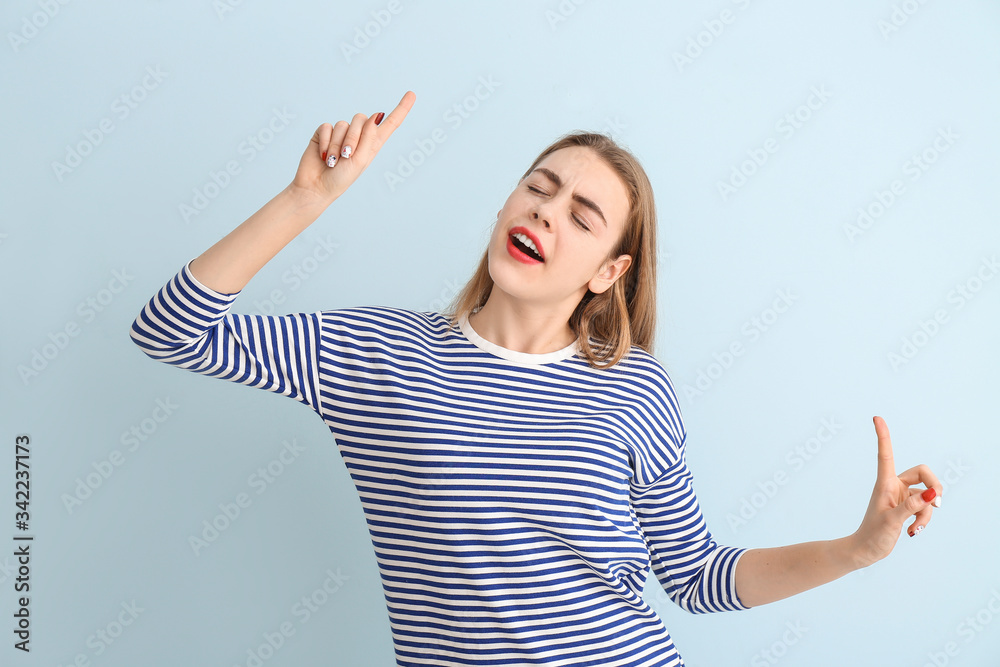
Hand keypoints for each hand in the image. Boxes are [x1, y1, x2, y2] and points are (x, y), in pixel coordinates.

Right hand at [289, 90, 415, 203]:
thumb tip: (376, 115)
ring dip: (337, 144)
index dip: (401, 109)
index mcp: (373, 144)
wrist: (316, 187)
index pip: (390, 123)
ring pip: (343, 124)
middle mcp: (359, 136)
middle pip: (361, 119)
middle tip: (346, 156)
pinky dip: (325, 142)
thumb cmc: (341, 179)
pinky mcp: (324, 133)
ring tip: (333, 160)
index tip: (412, 94)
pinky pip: (327, 127)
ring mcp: (341, 133)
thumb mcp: (360, 161)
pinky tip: (323, 155)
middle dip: (353, 137)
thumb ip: (369, 137)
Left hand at [848, 416, 941, 568]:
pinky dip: (924, 519)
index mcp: (885, 483)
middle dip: (935, 486)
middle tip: (938, 502)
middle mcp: (894, 486)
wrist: (866, 551)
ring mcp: (902, 496)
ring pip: (927, 496)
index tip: (876, 417)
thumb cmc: (872, 536)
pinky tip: (913, 531)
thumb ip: (911, 507)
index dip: (883, 436)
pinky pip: (925, 508)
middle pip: (923, 473)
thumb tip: (932, 494)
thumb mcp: (892, 521)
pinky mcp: (907, 507)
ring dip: (927, 512)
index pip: (885, 454)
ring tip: (915, 527)